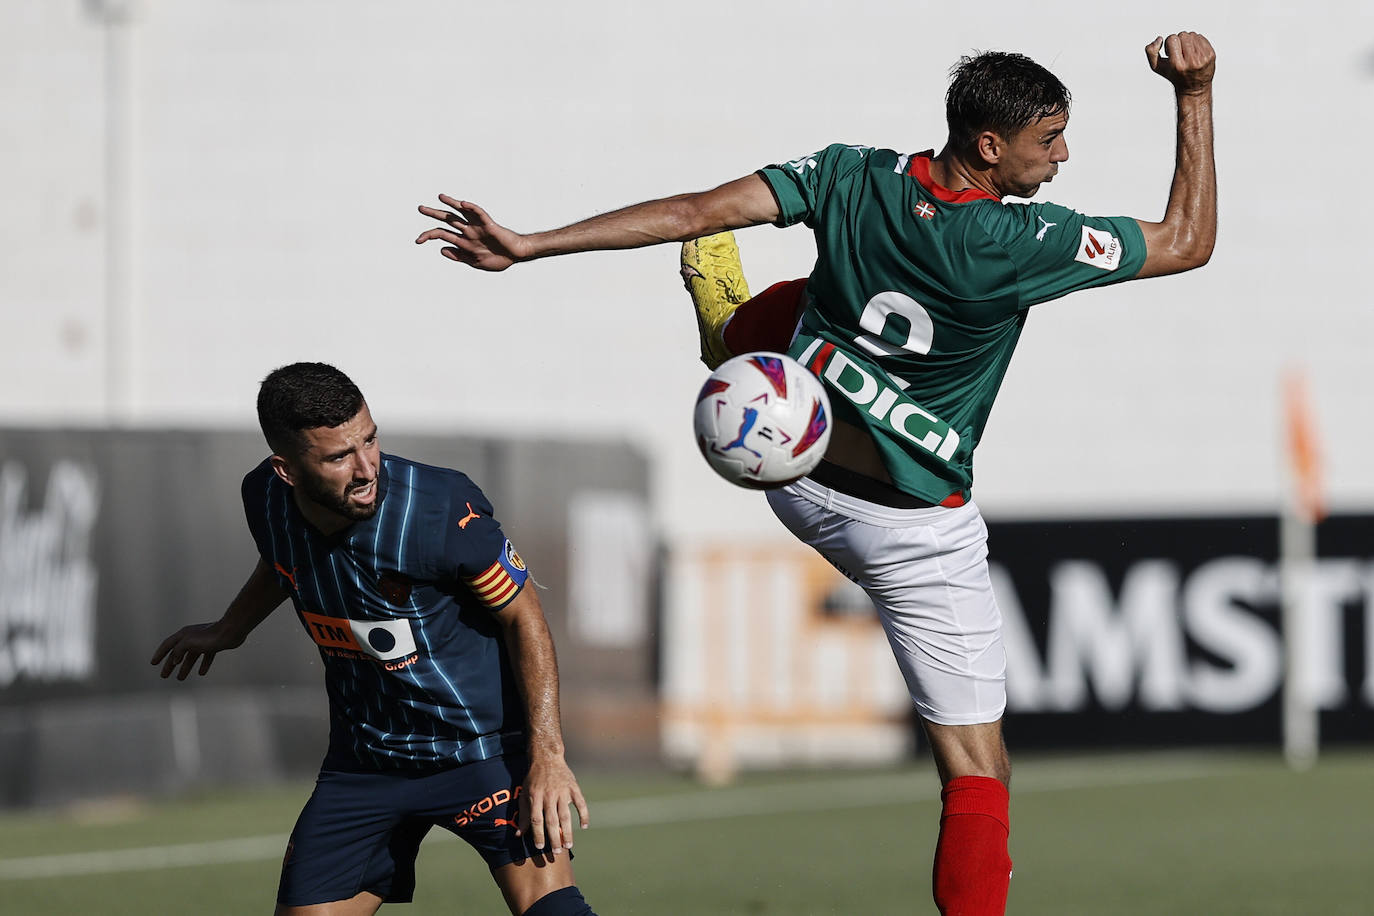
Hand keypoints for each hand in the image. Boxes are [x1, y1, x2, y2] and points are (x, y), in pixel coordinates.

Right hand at [150, 621, 244, 679]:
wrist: (231, 631)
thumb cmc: (210, 636)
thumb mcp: (189, 643)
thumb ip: (179, 651)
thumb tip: (174, 660)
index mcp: (183, 635)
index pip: (167, 645)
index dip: (159, 654)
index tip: (153, 664)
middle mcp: (192, 637)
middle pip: (178, 653)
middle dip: (170, 665)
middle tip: (164, 676)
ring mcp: (203, 642)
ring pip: (191, 657)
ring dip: (185, 667)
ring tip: (180, 678)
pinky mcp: (214, 645)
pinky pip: (206, 657)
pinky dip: (203, 664)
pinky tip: (202, 673)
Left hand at [415, 196, 529, 269]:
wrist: (515, 255)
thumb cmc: (498, 259)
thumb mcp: (474, 262)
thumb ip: (458, 256)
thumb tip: (441, 249)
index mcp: (464, 241)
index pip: (442, 234)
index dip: (429, 236)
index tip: (417, 241)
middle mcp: (468, 231)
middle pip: (448, 220)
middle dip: (434, 214)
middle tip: (420, 208)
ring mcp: (478, 227)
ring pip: (461, 213)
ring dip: (451, 205)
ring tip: (440, 197)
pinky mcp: (489, 225)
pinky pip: (479, 214)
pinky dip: (471, 208)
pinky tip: (462, 203)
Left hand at [517, 752, 589, 854]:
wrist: (547, 757)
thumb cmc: (533, 778)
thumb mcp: (524, 794)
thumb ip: (523, 814)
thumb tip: (519, 834)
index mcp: (535, 797)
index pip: (536, 820)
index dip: (537, 834)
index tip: (539, 847)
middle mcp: (549, 795)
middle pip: (551, 820)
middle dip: (553, 838)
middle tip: (556, 852)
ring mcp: (563, 791)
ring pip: (565, 815)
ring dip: (567, 831)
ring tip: (568, 845)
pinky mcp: (573, 787)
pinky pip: (580, 803)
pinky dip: (584, 814)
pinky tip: (584, 826)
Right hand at [1146, 32, 1215, 95]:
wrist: (1194, 88)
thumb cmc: (1174, 76)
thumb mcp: (1157, 67)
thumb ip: (1151, 52)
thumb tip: (1159, 38)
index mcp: (1177, 65)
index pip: (1172, 39)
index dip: (1169, 43)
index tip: (1170, 52)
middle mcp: (1192, 61)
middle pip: (1183, 35)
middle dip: (1179, 41)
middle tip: (1179, 52)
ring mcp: (1203, 57)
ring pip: (1192, 35)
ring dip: (1187, 41)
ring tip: (1187, 52)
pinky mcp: (1211, 54)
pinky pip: (1201, 37)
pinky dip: (1196, 42)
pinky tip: (1194, 52)